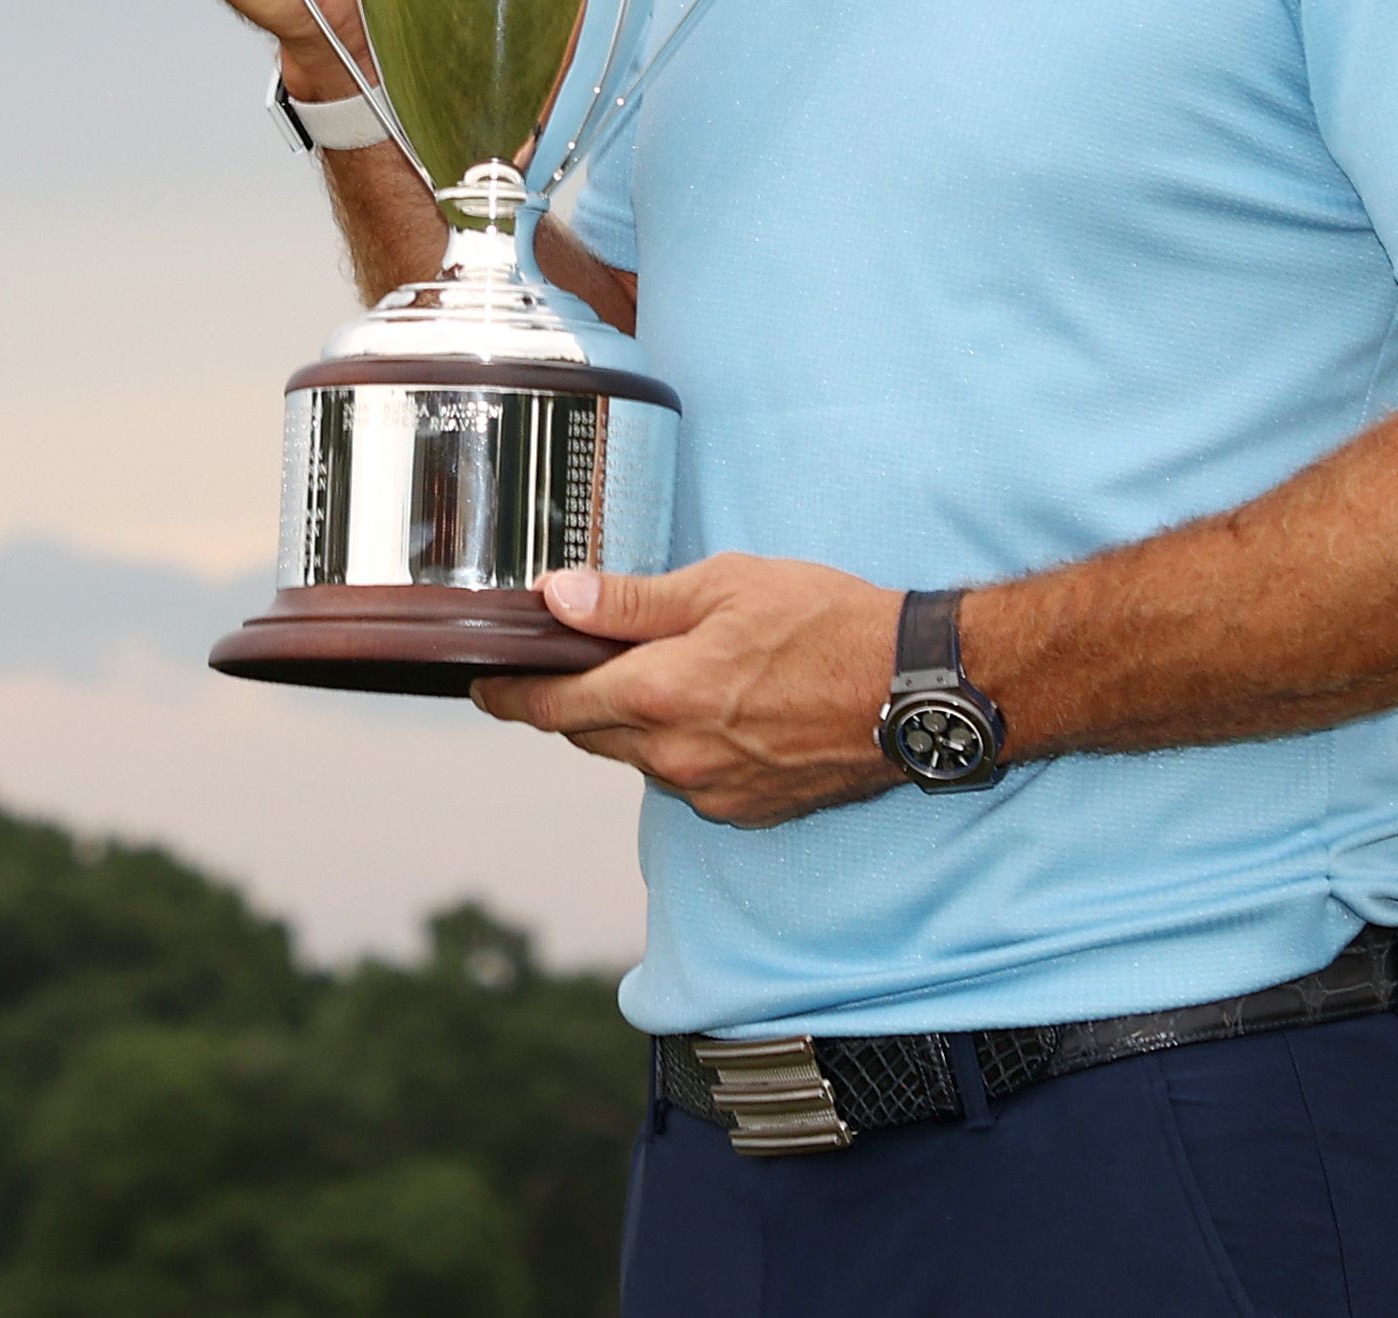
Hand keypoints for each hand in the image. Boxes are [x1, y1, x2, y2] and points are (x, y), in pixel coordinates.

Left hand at [471, 555, 901, 826]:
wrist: (913, 690)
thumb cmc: (826, 624)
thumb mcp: (723, 585)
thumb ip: (632, 600)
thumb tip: (557, 599)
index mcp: (658, 695)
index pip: (552, 707)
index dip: (510, 696)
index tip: (484, 685)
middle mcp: (675, 756)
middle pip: (588, 735)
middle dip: (571, 702)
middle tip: (567, 663)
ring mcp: (711, 791)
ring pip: (638, 758)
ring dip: (630, 723)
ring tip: (660, 675)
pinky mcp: (746, 811)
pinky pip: (685, 779)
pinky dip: (678, 747)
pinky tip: (712, 709)